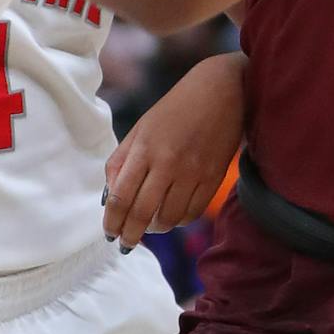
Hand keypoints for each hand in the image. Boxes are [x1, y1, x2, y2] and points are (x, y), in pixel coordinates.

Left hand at [103, 52, 245, 248]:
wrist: (224, 90)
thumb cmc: (177, 107)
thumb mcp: (141, 128)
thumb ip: (120, 161)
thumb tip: (109, 198)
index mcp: (144, 148)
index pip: (120, 197)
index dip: (112, 222)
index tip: (109, 233)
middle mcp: (167, 163)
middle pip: (142, 214)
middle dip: (130, 235)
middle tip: (126, 243)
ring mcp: (193, 171)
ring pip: (169, 218)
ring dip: (156, 229)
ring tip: (151, 227)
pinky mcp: (214, 177)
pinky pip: (193, 212)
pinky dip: (179, 221)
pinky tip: (173, 215)